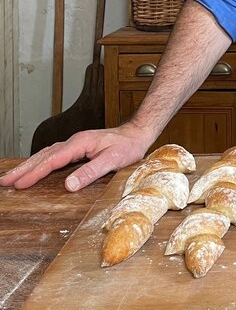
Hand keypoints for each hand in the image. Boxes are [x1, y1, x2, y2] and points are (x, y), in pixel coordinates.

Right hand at [0, 122, 152, 190]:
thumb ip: (91, 171)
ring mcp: (76, 144)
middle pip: (43, 155)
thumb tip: (69, 185)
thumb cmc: (128, 147)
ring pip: (46, 154)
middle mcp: (75, 142)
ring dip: (28, 165)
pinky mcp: (78, 148)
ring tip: (11, 177)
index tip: (20, 184)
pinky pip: (53, 155)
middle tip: (4, 181)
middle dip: (23, 168)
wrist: (138, 134)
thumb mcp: (113, 161)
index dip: (35, 173)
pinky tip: (33, 168)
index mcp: (81, 143)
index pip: (53, 160)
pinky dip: (39, 162)